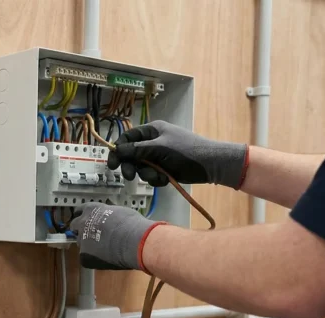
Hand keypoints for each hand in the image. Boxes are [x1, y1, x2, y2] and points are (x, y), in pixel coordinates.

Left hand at [69, 204, 162, 270]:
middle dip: (80, 230)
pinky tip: (107, 258)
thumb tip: (110, 220)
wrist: (134, 241)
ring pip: (81, 243)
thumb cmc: (131, 225)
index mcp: (91, 209)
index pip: (80, 210)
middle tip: (91, 235)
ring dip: (88, 245)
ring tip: (104, 249)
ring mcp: (82, 240)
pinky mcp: (84, 256)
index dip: (84, 216)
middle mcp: (82, 223)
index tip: (87, 220)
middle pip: (74, 226)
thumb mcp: (118, 212)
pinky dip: (95, 259)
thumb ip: (108, 215)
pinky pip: (87, 258)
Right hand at [107, 120, 247, 188]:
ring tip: (158, 177)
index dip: (118, 150)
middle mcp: (153, 141)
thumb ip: (136, 150)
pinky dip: (156, 179)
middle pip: (132, 154)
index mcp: (152, 130)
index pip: (127, 138)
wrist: (211, 164)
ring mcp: (159, 155)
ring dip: (147, 174)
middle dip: (133, 166)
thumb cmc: (186, 151)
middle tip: (130, 177)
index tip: (112, 165)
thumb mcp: (159, 149)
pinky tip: (165, 180)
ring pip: (142, 167)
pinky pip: (152, 175)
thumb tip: (116, 150)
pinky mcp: (165, 168)